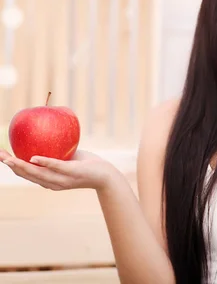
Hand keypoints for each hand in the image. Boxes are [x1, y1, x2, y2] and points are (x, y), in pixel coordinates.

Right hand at [0, 148, 117, 191]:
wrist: (106, 176)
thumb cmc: (86, 165)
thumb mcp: (67, 157)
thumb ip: (55, 151)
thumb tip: (44, 132)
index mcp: (49, 180)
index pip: (26, 174)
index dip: (12, 166)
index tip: (1, 156)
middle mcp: (52, 183)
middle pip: (27, 174)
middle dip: (11, 165)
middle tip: (0, 155)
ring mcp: (62, 180)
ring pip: (38, 173)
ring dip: (22, 165)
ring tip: (9, 158)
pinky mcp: (72, 173)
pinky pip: (56, 167)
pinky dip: (44, 162)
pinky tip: (34, 157)